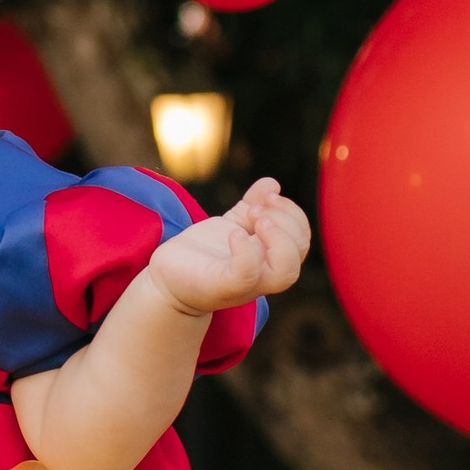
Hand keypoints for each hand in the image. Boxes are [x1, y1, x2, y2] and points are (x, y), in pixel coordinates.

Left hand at [149, 174, 309, 316]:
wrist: (168, 279)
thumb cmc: (202, 255)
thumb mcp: (230, 224)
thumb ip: (252, 205)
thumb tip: (272, 183)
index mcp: (268, 257)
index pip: (301, 238)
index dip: (292, 213)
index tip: (269, 196)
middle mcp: (263, 273)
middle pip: (298, 253)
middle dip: (286, 221)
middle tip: (255, 209)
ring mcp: (245, 283)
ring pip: (285, 274)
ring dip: (279, 240)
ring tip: (254, 217)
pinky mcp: (221, 286)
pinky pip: (246, 275)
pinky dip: (246, 253)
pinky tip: (234, 233)